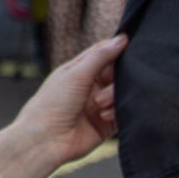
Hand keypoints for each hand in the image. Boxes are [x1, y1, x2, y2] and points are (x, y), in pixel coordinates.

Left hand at [0, 35, 125, 177]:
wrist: (46, 139)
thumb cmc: (53, 103)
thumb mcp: (76, 73)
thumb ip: (101, 56)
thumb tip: (122, 38)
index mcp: (79, 71)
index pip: (104, 54)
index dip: (118, 50)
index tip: (132, 46)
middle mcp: (90, 87)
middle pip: (118, 74)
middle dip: (118, 78)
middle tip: (109, 83)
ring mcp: (99, 105)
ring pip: (122, 93)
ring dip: (114, 96)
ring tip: (99, 104)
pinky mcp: (107, 124)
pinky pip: (124, 113)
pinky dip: (117, 112)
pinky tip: (103, 116)